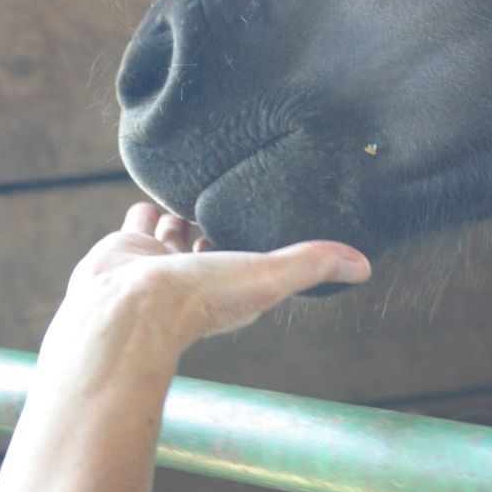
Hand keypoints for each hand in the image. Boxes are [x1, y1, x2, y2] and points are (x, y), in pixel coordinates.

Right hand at [61, 202, 370, 356]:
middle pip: (210, 244)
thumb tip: (365, 264)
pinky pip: (140, 219)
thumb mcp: (268, 276)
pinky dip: (147, 206)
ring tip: (192, 190)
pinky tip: (155, 186)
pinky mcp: (126, 247)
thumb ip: (312, 265)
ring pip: (173, 230)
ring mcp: (156, 262)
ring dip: (181, 213)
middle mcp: (192, 275)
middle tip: (229, 198)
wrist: (127, 306)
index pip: (251, 258)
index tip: (272, 219)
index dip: (260, 241)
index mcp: (229, 285)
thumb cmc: (199, 300)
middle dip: (217, 225)